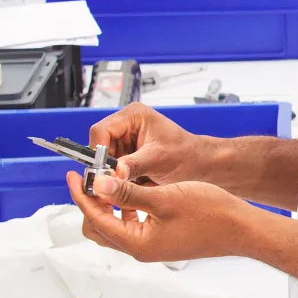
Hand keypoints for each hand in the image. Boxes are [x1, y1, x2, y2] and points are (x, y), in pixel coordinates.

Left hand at [65, 171, 256, 262]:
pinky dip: (125, 210)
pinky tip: (133, 193)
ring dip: (108, 205)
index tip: (75, 174)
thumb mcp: (165, 196)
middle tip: (91, 177)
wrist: (242, 229)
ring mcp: (151, 247)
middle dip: (92, 202)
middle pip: (99, 228)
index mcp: (137, 243)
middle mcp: (140, 249)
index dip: (82, 194)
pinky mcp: (161, 240)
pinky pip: (132, 226)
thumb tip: (99, 184)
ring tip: (110, 182)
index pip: (95, 218)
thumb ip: (128, 191)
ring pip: (115, 227)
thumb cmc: (211, 214)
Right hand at [87, 103, 210, 185]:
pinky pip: (113, 166)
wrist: (199, 164)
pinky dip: (118, 176)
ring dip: (112, 172)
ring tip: (127, 181)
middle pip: (100, 145)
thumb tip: (114, 173)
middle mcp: (127, 124)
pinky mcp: (128, 153)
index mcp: (133, 115)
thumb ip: (133, 165)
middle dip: (105, 164)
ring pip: (105, 158)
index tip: (102, 170)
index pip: (101, 131)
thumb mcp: (158, 159)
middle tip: (111, 181)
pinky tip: (130, 182)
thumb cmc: (186, 155)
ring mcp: (127, 139)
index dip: (98, 151)